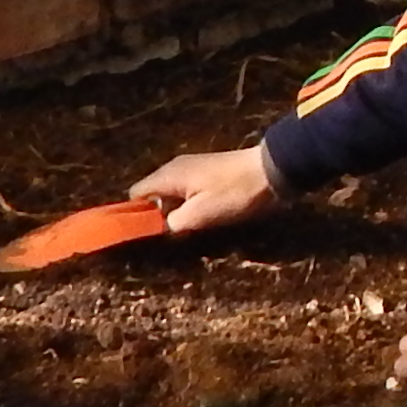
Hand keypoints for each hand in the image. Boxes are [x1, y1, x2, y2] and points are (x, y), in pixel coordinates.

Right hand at [132, 144, 279, 234]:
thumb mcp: (199, 215)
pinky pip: (188, 192)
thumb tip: (160, 229)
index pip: (136, 194)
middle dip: (156, 216)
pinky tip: (201, 220)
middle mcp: (176, 168)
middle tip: (166, 238)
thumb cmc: (233, 193)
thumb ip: (173, 223)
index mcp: (168, 175)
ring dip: (175, 213)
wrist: (271, 171)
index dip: (135, 214)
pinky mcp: (209, 174)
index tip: (140, 235)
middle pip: (153, 195)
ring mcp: (193, 169)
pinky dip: (189, 206)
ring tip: (184, 232)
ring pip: (171, 195)